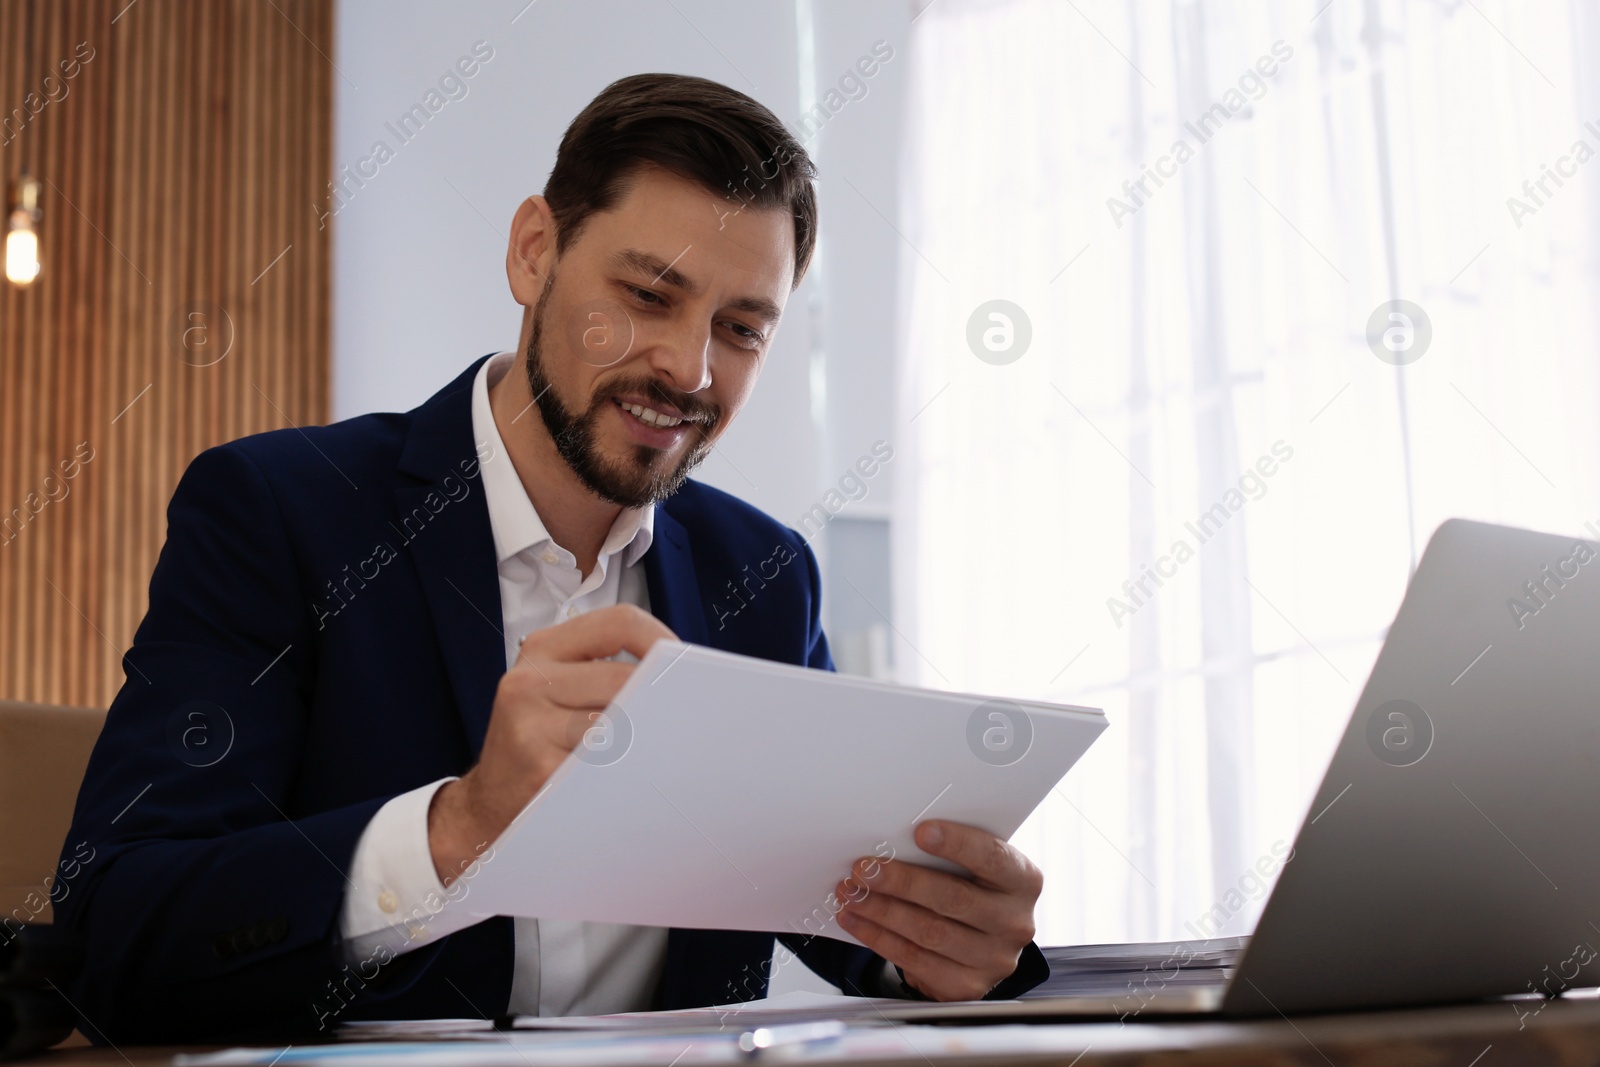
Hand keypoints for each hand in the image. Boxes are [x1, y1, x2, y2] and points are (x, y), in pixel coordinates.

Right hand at [428, 603, 674, 882]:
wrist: (486, 806)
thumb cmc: (536, 743)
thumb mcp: (555, 690)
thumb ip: (604, 670)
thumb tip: (677, 674)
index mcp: (542, 650)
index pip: (618, 623)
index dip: (660, 639)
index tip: (680, 663)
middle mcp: (529, 682)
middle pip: (626, 677)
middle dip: (657, 699)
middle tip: (673, 719)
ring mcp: (530, 727)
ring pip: (621, 722)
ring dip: (645, 739)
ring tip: (645, 752)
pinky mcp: (541, 771)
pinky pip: (607, 764)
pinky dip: (626, 770)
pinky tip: (624, 778)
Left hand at [834, 820, 1041, 1000]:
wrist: (981, 944)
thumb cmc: (971, 890)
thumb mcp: (975, 869)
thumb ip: (951, 856)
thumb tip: (895, 838)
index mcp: (1023, 881)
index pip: (992, 858)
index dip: (957, 844)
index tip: (920, 831)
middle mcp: (1015, 922)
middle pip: (953, 898)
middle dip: (901, 882)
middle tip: (864, 868)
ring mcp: (994, 959)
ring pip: (929, 932)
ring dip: (881, 911)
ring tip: (851, 893)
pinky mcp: (967, 986)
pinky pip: (915, 960)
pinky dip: (879, 938)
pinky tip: (857, 920)